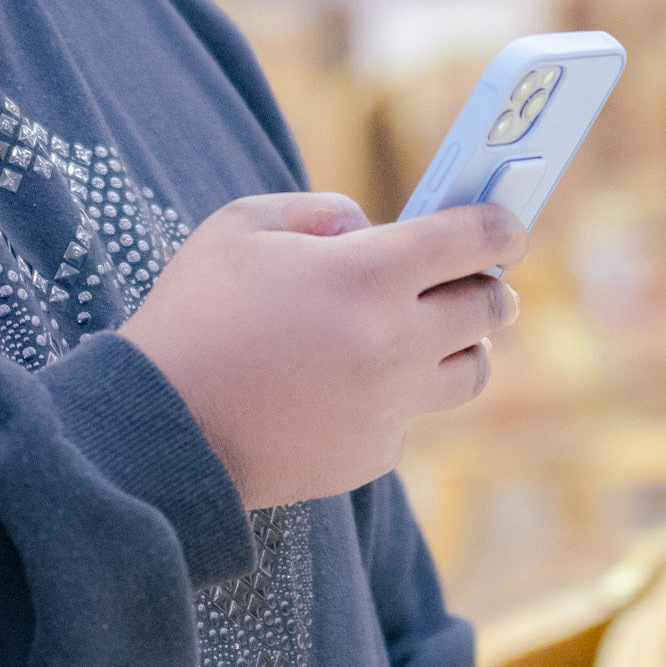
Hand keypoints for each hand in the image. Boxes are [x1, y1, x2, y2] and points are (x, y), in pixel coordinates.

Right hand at [119, 191, 524, 508]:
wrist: (159, 427)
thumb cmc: (195, 314)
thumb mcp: (241, 226)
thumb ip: (318, 211)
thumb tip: (368, 227)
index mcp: (368, 274)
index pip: (474, 240)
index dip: (501, 225)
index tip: (506, 224)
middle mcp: (394, 343)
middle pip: (489, 308)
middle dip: (488, 284)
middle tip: (470, 276)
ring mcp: (389, 406)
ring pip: (470, 371)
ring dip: (460, 343)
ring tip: (421, 330)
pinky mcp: (372, 455)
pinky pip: (411, 416)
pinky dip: (394, 394)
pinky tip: (344, 383)